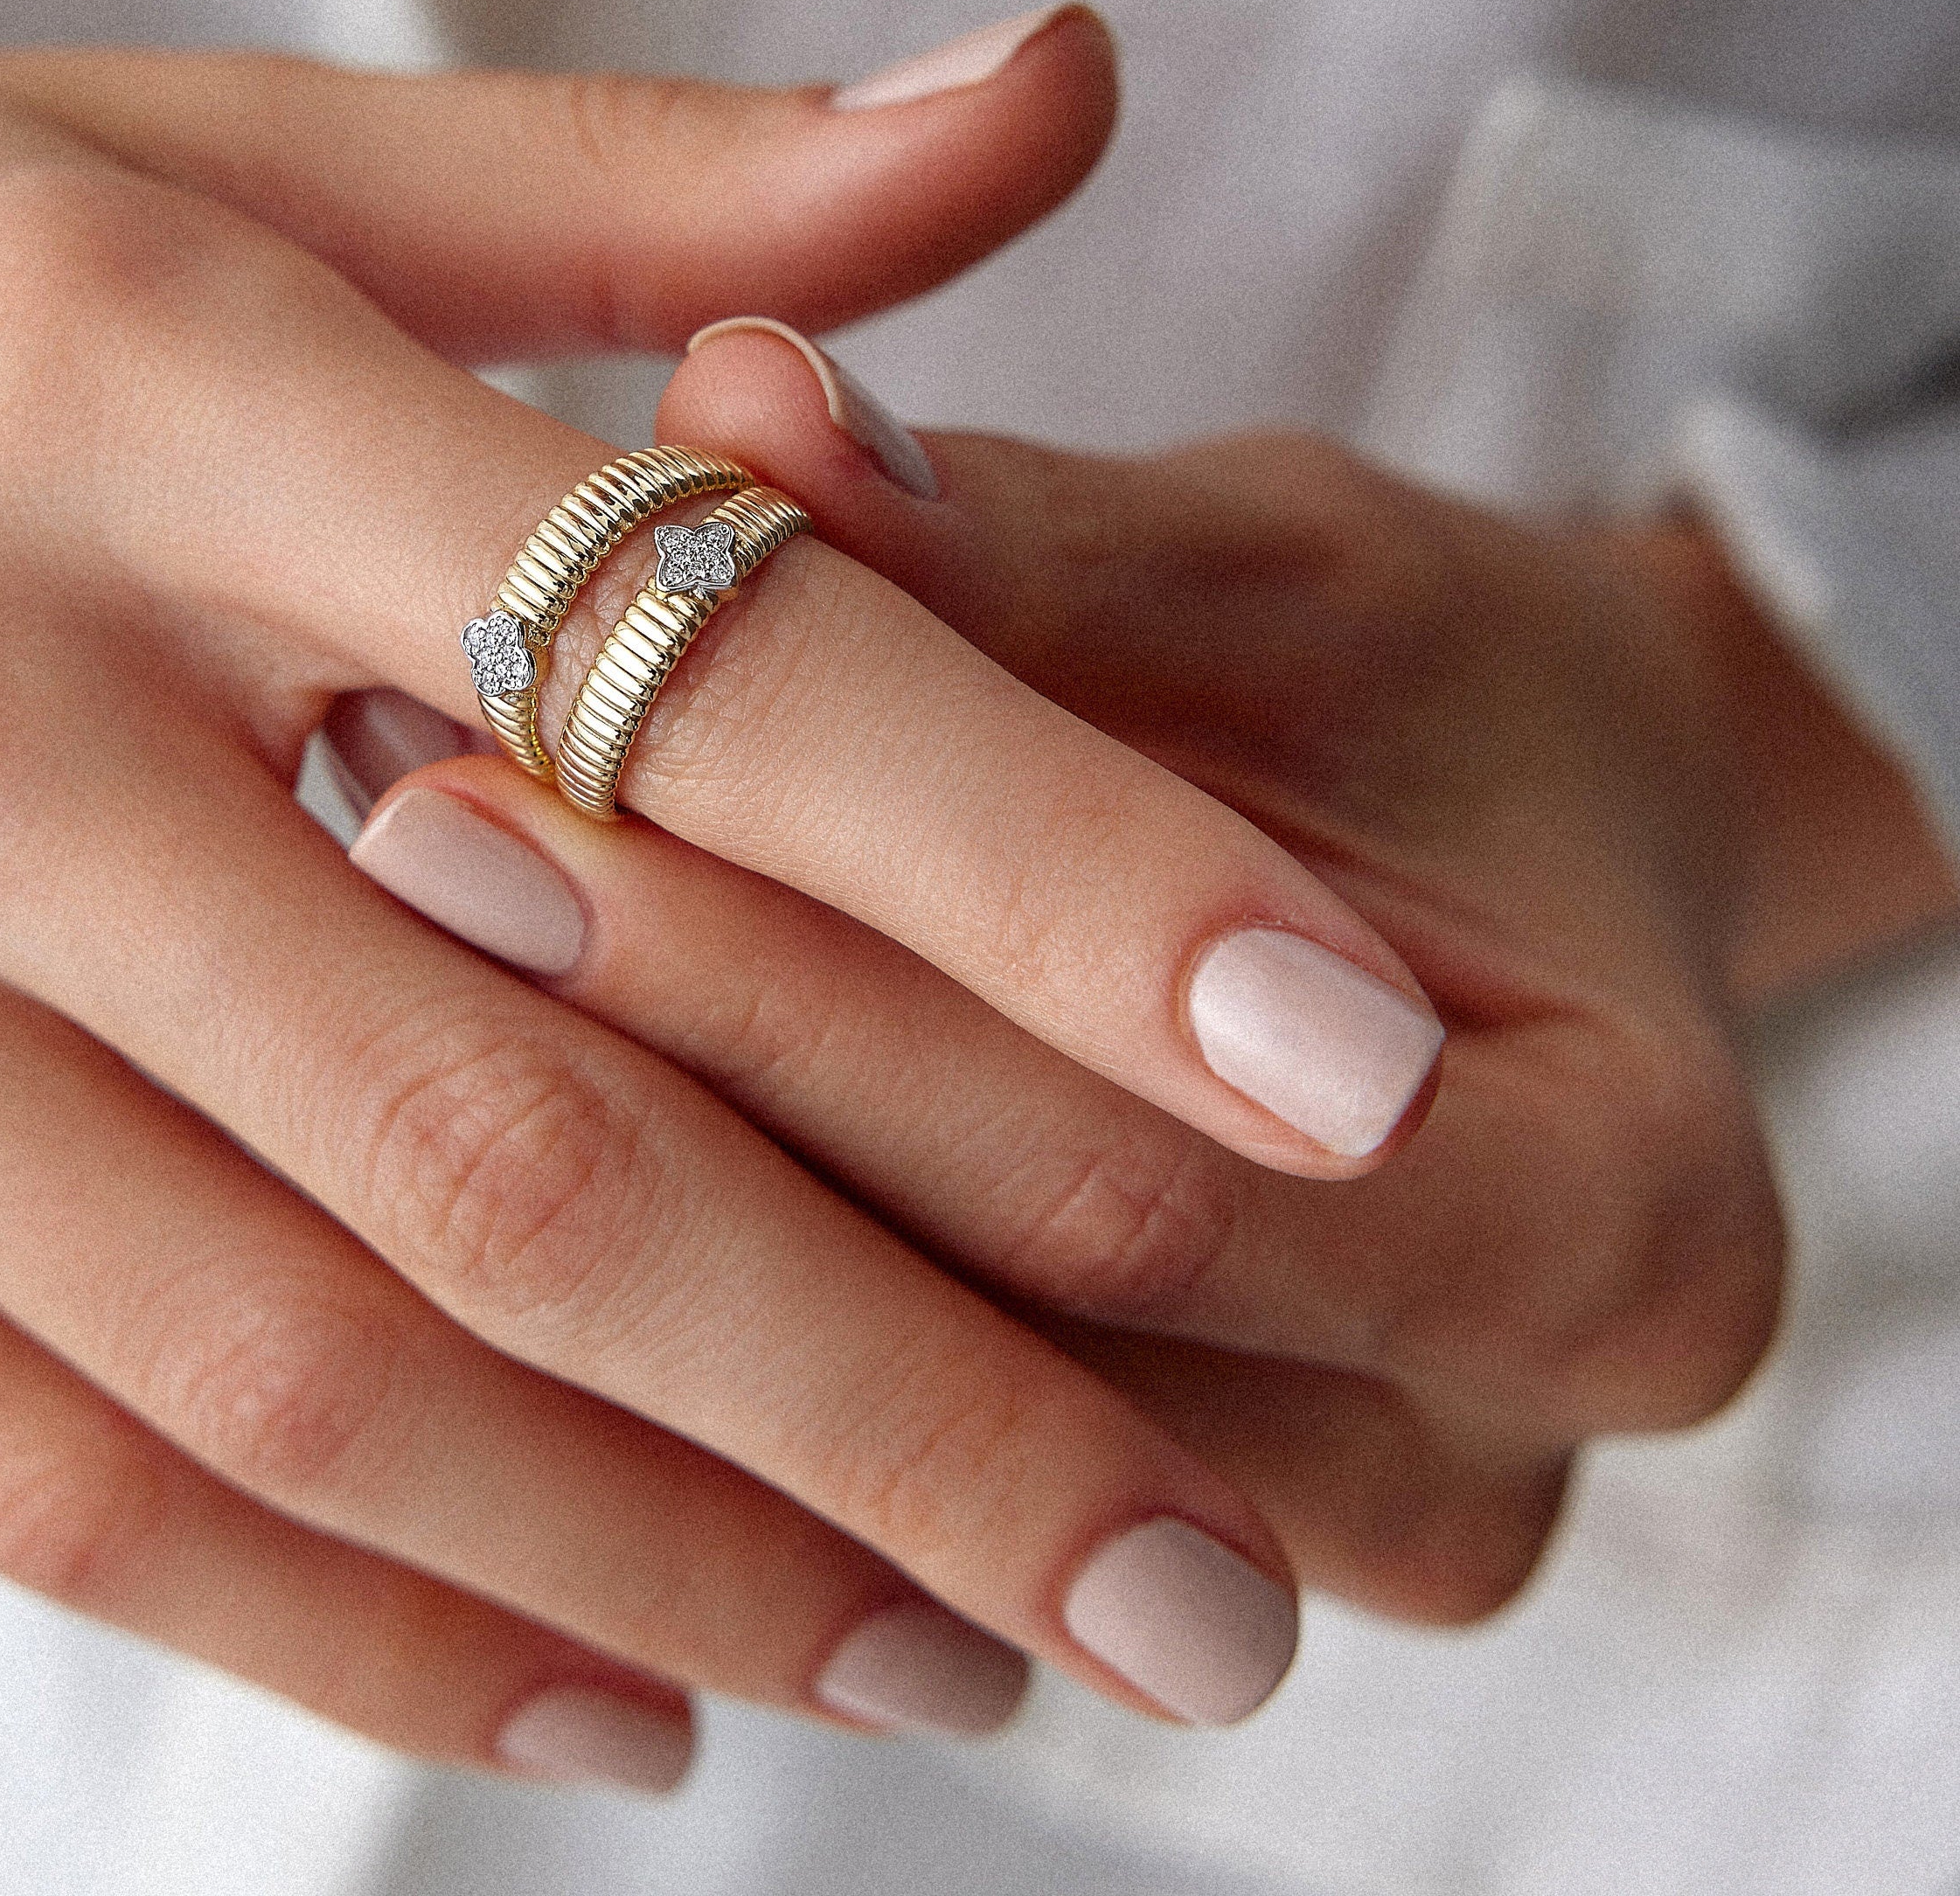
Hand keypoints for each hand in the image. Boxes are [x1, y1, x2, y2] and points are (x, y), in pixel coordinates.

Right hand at [0, 15, 1438, 1782]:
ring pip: (310, 1363)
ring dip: (688, 1552)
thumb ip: (666, 178)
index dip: (1055, 886)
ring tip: (980, 1650)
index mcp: (139, 379)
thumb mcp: (218, 144)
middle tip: (1225, 1580)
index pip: (689, 666)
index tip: (1354, 1076)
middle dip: (925, 1389)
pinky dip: (363, 1623)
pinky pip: (49, 1474)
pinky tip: (616, 1692)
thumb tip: (1068, 96)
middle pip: (529, 1130)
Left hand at [350, 318, 1948, 1623]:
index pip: (1137, 1179)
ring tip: (338, 956)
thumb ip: (1013, 535)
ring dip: (606, 1214)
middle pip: (996, 1345)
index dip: (793, 987)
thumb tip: (732, 410)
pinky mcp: (1137, 1555)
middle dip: (657, 1098)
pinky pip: (846, 1493)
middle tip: (357, 852)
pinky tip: (421, 1110)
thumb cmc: (1404, 684)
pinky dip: (645, 1309)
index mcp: (1627, 1228)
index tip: (483, 773)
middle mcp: (1488, 1463)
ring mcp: (1308, 1550)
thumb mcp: (1262, 568)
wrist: (1497, 873)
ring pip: (881, 1463)